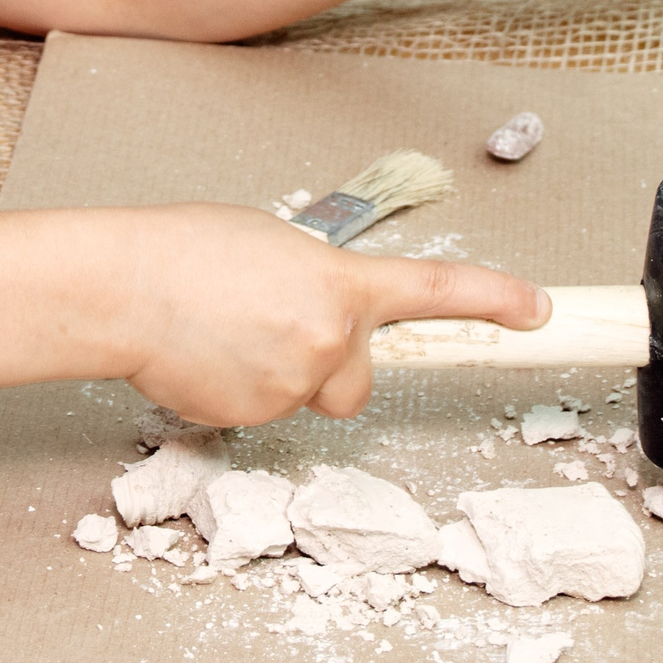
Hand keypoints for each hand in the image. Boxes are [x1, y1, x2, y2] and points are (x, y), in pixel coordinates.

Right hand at [118, 205, 547, 424]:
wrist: (126, 287)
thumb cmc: (186, 251)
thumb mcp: (275, 244)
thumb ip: (320, 280)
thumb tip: (326, 309)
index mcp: (341, 282)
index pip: (436, 292)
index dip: (494, 300)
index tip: (536, 310)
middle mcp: (330, 337)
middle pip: (358, 378)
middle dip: (329, 363)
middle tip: (273, 327)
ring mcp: (295, 384)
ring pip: (308, 397)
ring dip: (277, 373)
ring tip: (226, 333)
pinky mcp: (257, 418)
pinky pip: (266, 412)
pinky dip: (242, 390)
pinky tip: (209, 356)